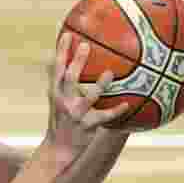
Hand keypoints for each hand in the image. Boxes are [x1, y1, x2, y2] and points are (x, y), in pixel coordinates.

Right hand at [43, 33, 129, 163]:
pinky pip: (104, 118)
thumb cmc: (60, 121)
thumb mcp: (56, 101)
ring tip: (110, 73)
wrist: (58, 149)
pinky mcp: (86, 127)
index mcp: (56, 93)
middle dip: (76, 61)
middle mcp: (63, 102)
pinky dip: (115, 111)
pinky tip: (127, 104)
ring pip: (88, 98)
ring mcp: (75, 115)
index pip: (56, 68)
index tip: (68, 33)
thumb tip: (59, 58)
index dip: (61, 51)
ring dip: (99, 85)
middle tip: (86, 45)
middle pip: (69, 78)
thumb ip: (60, 81)